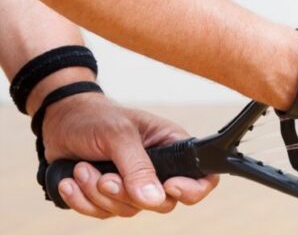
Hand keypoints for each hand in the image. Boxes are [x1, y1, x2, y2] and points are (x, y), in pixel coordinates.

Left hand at [41, 93, 218, 218]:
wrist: (60, 121)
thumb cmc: (95, 117)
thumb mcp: (119, 135)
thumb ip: (138, 167)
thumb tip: (155, 199)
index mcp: (172, 146)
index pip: (202, 177)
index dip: (192, 189)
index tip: (168, 187)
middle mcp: (158, 169)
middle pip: (162, 203)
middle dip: (127, 193)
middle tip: (105, 177)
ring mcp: (134, 185)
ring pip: (129, 210)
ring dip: (97, 193)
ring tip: (82, 168)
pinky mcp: (110, 197)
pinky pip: (103, 213)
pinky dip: (82, 200)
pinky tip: (71, 180)